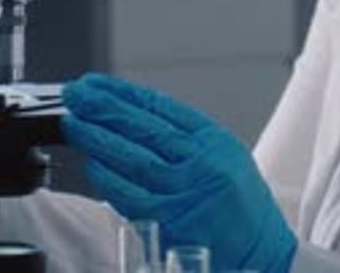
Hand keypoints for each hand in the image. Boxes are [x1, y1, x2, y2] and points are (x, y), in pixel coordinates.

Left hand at [62, 73, 296, 272]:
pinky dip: (108, 178)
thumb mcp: (225, 159)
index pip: (160, 107)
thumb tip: (133, 123)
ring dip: (98, 137)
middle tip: (77, 93)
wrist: (265, 257)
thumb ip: (186, 142)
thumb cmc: (242, 210)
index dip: (124, 93)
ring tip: (74, 121)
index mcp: (214, 139)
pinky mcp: (174, 223)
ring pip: (133, 156)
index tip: (98, 84)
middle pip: (144, 126)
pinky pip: (131, 195)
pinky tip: (90, 163)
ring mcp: (188, 191)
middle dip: (105, 107)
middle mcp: (203, 160)